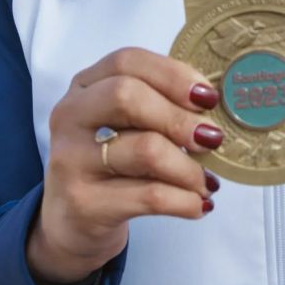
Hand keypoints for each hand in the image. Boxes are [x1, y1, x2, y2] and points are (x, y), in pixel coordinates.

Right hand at [26, 47, 222, 283]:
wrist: (70, 223)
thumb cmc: (111, 161)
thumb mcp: (125, 125)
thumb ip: (158, 105)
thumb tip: (215, 108)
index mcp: (85, 85)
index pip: (126, 61)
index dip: (172, 74)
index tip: (208, 97)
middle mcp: (70, 115)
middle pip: (127, 96)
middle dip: (179, 117)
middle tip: (212, 139)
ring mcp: (71, 160)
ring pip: (144, 150)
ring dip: (189, 168)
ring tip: (208, 182)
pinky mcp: (83, 204)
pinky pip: (148, 196)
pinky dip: (184, 201)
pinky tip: (199, 205)